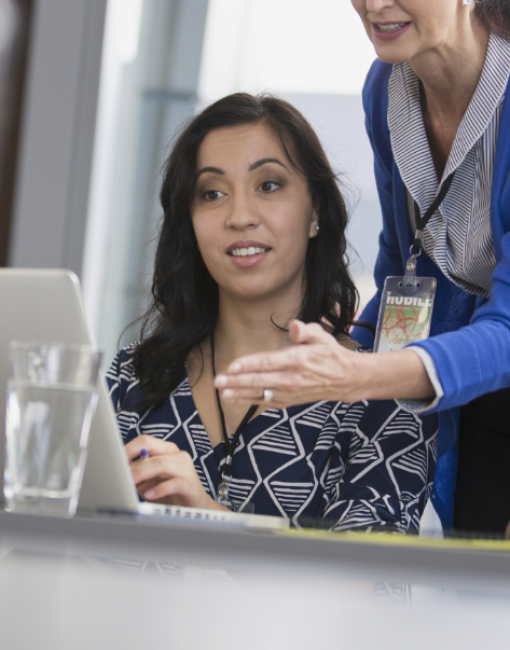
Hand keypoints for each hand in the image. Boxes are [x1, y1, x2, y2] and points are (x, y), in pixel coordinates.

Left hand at [125, 435, 226, 509]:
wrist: (195, 508)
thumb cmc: (170, 493)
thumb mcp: (150, 482)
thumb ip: (139, 473)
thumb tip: (122, 469)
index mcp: (167, 450)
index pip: (145, 441)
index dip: (129, 449)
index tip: (114, 460)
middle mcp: (177, 456)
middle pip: (151, 450)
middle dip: (133, 463)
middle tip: (120, 475)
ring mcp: (186, 469)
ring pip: (161, 464)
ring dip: (143, 474)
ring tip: (132, 483)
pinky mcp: (191, 485)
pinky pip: (174, 483)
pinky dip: (160, 489)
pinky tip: (149, 495)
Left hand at [213, 320, 434, 406]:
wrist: (345, 379)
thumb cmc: (329, 354)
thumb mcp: (322, 336)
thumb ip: (306, 331)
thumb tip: (294, 326)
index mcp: (298, 360)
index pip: (268, 362)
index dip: (249, 364)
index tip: (232, 366)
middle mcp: (292, 378)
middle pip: (260, 380)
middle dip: (237, 381)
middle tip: (217, 381)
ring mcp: (290, 392)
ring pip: (260, 394)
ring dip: (240, 394)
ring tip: (222, 393)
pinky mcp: (290, 401)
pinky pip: (267, 402)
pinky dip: (250, 402)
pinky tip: (236, 399)